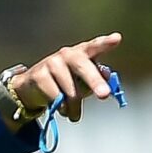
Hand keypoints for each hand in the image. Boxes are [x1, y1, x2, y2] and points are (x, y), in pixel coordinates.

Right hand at [1, 33, 121, 126]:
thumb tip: (106, 75)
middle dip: (94, 81)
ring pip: (71, 91)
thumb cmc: (66, 83)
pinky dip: (62, 108)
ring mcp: (52, 63)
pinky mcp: (40, 75)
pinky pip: (57, 98)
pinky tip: (59, 107)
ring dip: (75, 108)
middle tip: (104, 95)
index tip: (117, 39)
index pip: (95, 46)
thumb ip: (97, 78)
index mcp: (83, 53)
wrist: (34, 86)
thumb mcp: (84, 81)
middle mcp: (68, 54)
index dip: (106, 43)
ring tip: (74, 113)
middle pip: (83, 66)